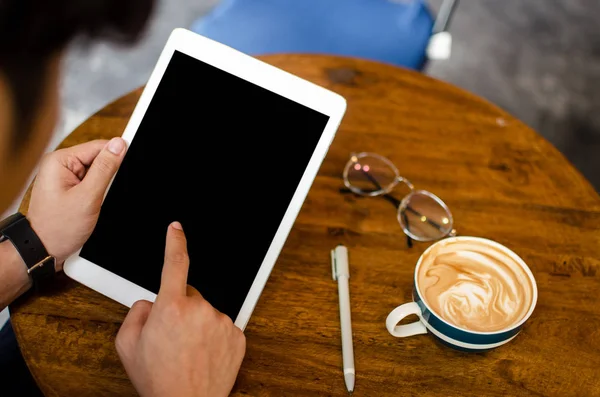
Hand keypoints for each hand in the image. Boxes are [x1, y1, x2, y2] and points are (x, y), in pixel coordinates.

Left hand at [27, 138, 126, 267]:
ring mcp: (63, 177)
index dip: (116, 156)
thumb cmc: (58, 228)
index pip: (98, 147)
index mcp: (60, 161)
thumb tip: (119, 145)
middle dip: (107, 176)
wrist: (44, 250)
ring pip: (96, 173)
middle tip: (101, 195)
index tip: (129, 165)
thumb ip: (105, 169)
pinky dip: (97, 194)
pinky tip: (92, 205)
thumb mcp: (88, 197)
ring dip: (102, 187)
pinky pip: (91, 183)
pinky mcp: (69, 188)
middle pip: (97, 159)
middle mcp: (59, 166)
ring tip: (93, 202)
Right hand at [116, 222, 245, 396]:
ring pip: (206, 311)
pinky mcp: (237, 335)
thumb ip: (136, 313)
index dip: (175, 242)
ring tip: (188, 350)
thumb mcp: (127, 345)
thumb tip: (150, 302)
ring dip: (198, 323)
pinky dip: (213, 335)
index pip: (174, 263)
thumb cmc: (157, 379)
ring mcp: (222, 322)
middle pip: (189, 294)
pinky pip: (222, 326)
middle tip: (172, 336)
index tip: (176, 228)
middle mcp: (200, 310)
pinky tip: (203, 353)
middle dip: (180, 307)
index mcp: (171, 307)